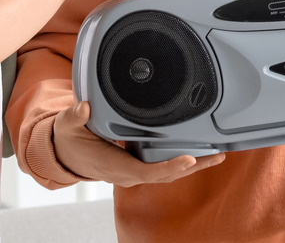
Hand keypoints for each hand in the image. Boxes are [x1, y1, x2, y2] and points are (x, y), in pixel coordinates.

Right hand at [53, 101, 225, 186]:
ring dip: (193, 165)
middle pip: (166, 175)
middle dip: (192, 167)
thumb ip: (75, 116)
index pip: (146, 172)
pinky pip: (164, 167)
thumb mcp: (68, 126)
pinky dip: (183, 161)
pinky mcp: (139, 166)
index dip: (169, 167)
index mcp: (114, 166)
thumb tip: (84, 108)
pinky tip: (200, 153)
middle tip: (216, 156)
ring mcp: (135, 171)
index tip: (189, 160)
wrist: (67, 155)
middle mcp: (128, 173)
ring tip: (217, 155)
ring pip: (168, 173)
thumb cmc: (71, 140)